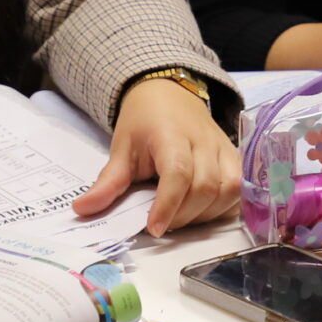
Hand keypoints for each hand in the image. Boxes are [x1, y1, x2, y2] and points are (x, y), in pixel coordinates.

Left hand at [74, 77, 241, 233]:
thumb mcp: (121, 149)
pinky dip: (224, 207)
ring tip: (181, 218)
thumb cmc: (143, 122)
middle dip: (183, 215)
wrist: (169, 93)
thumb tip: (82, 210)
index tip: (153, 228)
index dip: (168, 205)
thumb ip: (108, 183)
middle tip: (161, 224)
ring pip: (228, 189)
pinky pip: (239, 188)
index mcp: (172, 134)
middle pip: (205, 186)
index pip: (178, 173)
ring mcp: (223, 147)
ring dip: (206, 214)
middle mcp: (203, 140)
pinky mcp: (234, 156)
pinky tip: (202, 212)